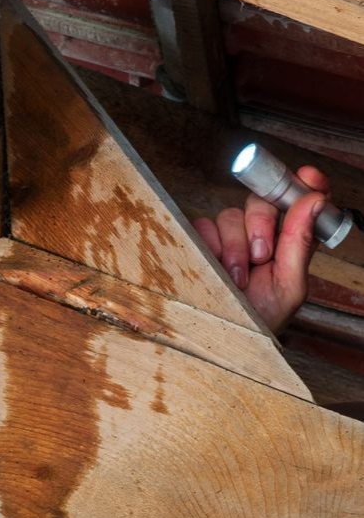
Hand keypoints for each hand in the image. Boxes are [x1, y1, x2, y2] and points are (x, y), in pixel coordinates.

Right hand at [193, 166, 329, 333]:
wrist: (219, 339)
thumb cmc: (259, 320)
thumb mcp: (289, 286)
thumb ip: (301, 241)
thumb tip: (315, 199)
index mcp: (289, 242)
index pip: (301, 202)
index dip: (305, 184)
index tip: (309, 177)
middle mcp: (260, 235)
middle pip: (262, 200)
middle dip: (262, 222)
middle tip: (262, 254)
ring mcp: (229, 238)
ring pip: (231, 214)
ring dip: (235, 246)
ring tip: (237, 278)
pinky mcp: (202, 243)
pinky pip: (204, 225)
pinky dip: (211, 246)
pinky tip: (216, 270)